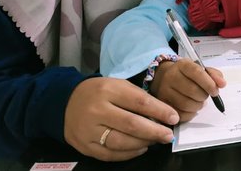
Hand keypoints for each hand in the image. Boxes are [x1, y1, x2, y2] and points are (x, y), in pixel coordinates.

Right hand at [64, 77, 178, 161]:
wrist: (66, 101)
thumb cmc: (99, 92)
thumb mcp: (118, 85)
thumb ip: (138, 98)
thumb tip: (162, 114)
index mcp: (108, 90)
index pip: (139, 102)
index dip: (160, 111)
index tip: (174, 118)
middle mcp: (97, 110)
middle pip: (132, 124)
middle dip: (154, 131)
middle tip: (169, 135)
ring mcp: (89, 130)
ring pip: (121, 142)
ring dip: (143, 143)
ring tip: (155, 141)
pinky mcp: (84, 146)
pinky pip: (110, 154)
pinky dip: (129, 154)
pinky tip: (140, 149)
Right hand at [150, 59, 225, 121]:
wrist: (164, 77)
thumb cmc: (186, 74)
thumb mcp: (199, 68)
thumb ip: (213, 74)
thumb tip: (222, 84)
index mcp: (182, 65)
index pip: (197, 73)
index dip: (209, 83)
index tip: (215, 91)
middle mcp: (171, 76)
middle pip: (193, 91)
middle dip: (204, 96)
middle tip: (205, 95)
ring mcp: (164, 91)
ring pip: (187, 104)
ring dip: (198, 105)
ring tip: (198, 101)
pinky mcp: (163, 104)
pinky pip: (180, 114)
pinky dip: (190, 113)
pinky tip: (191, 107)